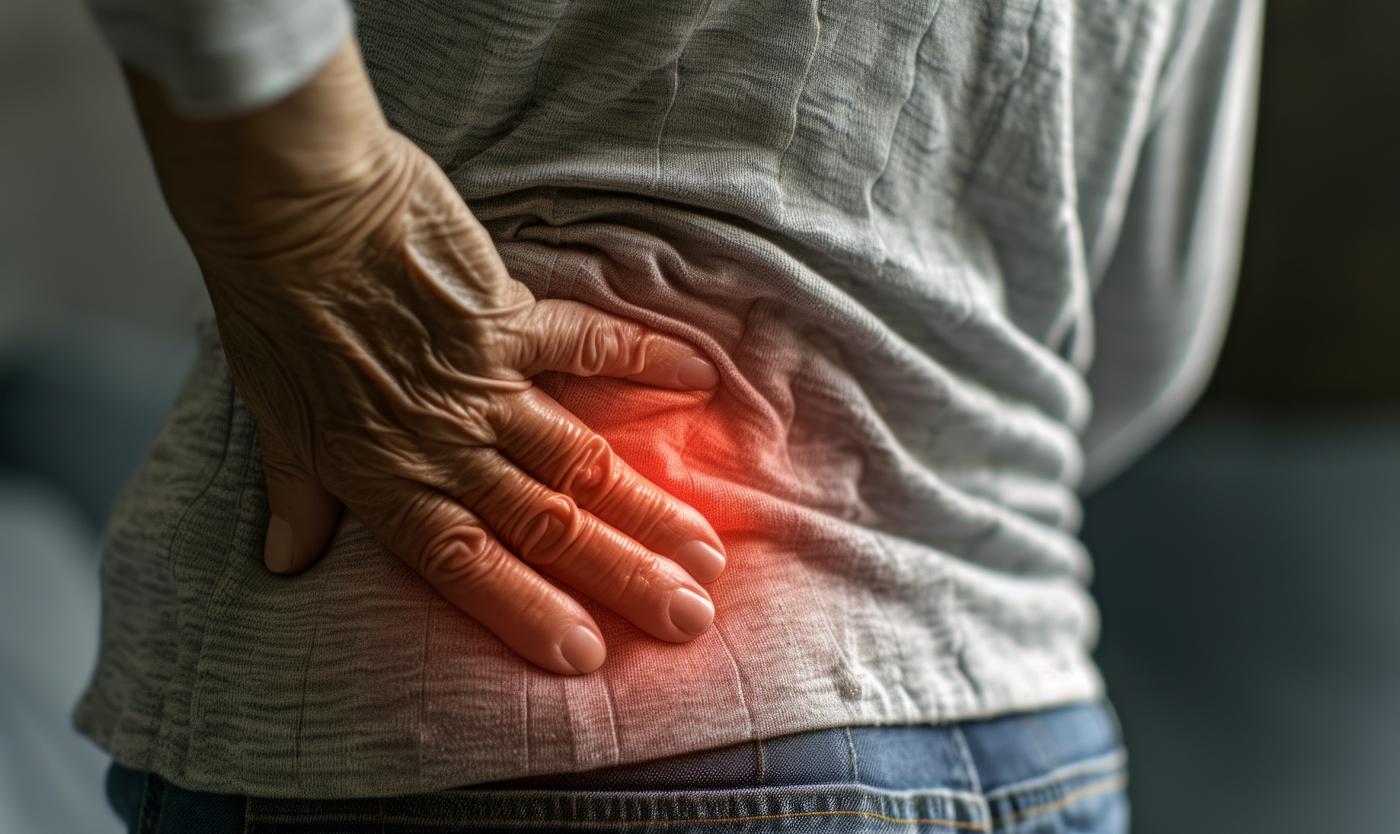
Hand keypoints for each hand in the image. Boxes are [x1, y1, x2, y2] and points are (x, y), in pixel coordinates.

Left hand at [122, 38, 726, 674]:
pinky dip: (642, 360)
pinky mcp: (509, 315)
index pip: (467, 564)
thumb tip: (286, 560)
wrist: (290, 206)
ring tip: (705, 550)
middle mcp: (445, 442)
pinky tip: (697, 383)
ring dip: (646, 506)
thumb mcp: (277, 418)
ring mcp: (484, 380)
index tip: (589, 655)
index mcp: (387, 476)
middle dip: (621, 577)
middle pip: (545, 523)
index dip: (528, 612)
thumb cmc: (273, 311)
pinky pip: (587, 344)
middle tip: (687, 617)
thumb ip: (301, 494)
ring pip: (578, 459)